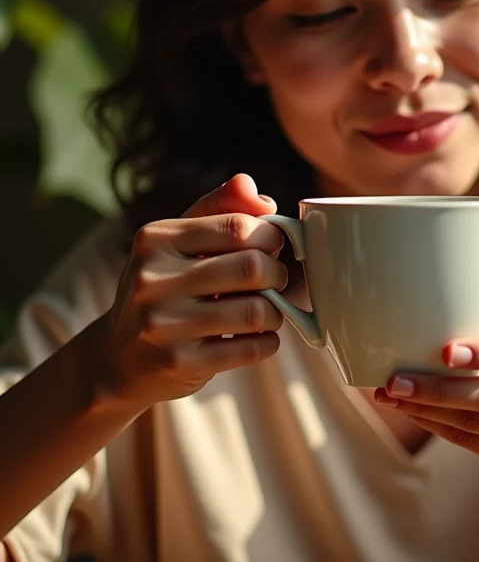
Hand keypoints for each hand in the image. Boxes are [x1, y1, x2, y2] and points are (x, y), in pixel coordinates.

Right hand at [97, 174, 286, 409]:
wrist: (118, 359)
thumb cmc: (163, 287)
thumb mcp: (179, 240)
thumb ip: (222, 209)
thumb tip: (262, 198)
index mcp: (155, 239)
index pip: (237, 227)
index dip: (270, 235)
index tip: (273, 245)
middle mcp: (153, 279)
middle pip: (251, 267)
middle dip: (278, 274)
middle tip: (275, 280)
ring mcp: (163, 324)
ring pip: (256, 311)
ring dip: (276, 312)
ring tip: (267, 311)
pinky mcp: (179, 363)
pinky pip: (250, 349)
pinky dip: (267, 342)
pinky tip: (258, 338)